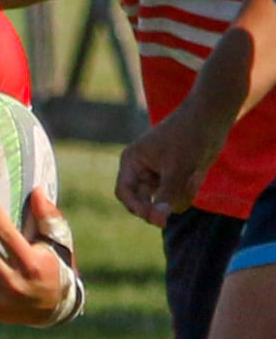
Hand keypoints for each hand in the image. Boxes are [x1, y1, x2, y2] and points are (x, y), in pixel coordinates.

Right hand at [115, 106, 224, 225]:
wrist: (213, 117)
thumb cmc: (190, 135)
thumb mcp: (178, 168)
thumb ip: (166, 196)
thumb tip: (157, 221)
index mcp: (132, 161)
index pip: (124, 193)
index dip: (137, 207)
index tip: (155, 217)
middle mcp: (140, 170)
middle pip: (142, 202)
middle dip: (164, 201)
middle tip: (179, 200)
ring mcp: (157, 176)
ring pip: (162, 203)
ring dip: (180, 195)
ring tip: (195, 176)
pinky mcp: (173, 179)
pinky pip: (176, 198)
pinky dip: (188, 191)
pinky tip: (198, 174)